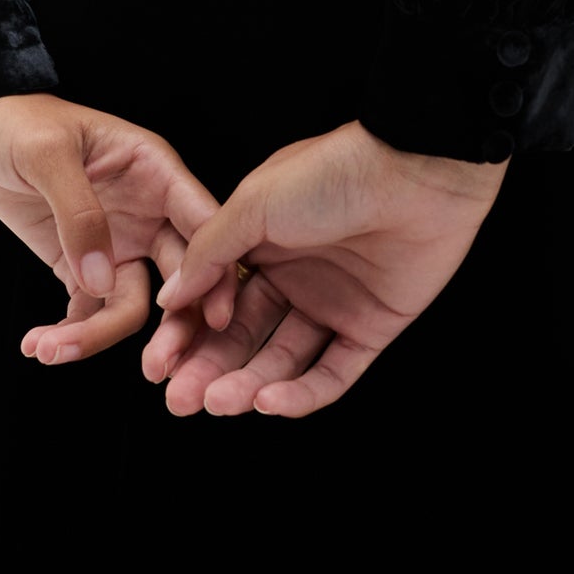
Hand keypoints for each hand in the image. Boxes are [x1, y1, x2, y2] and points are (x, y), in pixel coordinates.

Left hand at [0, 92, 235, 368]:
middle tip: (157, 368)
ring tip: (52, 350)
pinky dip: (69, 333)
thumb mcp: (48, 154)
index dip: (213, 269)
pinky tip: (38, 343)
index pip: (201, 224)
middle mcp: (147, 213)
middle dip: (173, 326)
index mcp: (156, 172)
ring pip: (132, 305)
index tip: (210, 317)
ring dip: (100, 337)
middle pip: (180, 277)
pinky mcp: (81, 267)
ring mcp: (117, 244)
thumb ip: (78, 212)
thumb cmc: (21, 122)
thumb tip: (101, 278)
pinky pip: (88, 311)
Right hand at [144, 119, 507, 418]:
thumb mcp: (255, 202)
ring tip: (218, 402)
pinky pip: (331, 374)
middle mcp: (296, 276)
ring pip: (281, 361)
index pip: (215, 301)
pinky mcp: (371, 328)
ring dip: (247, 386)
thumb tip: (169, 297)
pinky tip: (268, 401)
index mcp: (263, 241)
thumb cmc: (333, 172)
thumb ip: (209, 252)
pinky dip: (300, 394)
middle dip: (208, 371)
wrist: (416, 171)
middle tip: (178, 400)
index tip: (156, 364)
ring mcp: (334, 303)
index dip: (185, 333)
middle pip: (243, 338)